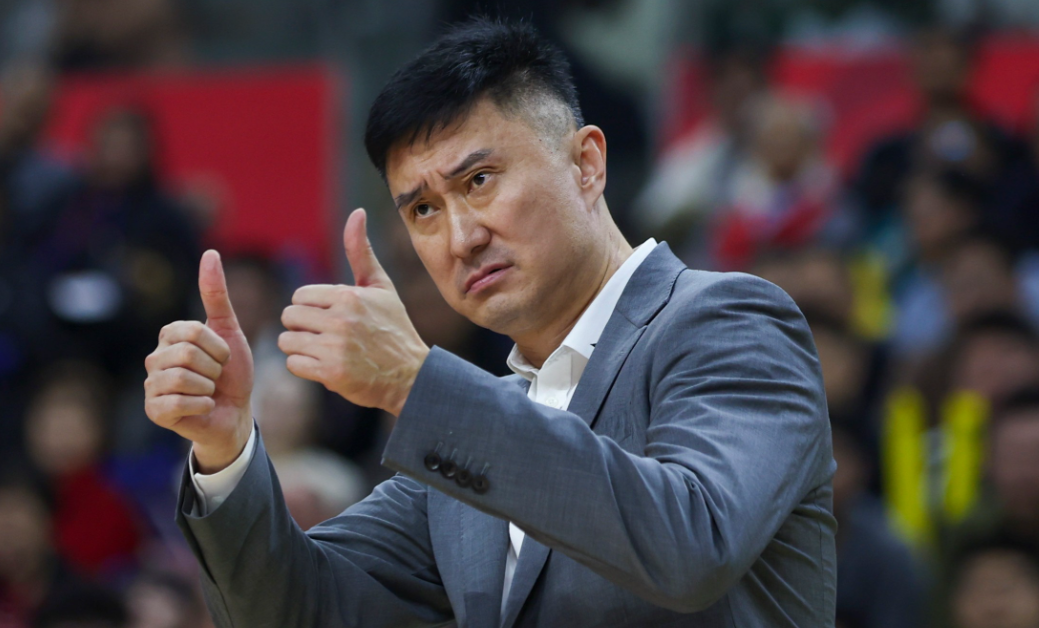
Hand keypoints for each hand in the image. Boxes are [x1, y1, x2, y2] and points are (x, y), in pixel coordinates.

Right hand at [144, 250, 253, 472]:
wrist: (235, 412)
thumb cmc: (232, 372)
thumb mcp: (229, 329)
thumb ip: (216, 294)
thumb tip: (210, 253)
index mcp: (170, 335)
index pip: (193, 332)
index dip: (218, 347)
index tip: (223, 357)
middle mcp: (155, 358)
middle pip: (187, 355)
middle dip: (214, 368)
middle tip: (216, 377)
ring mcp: (152, 385)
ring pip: (183, 379)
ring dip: (208, 387)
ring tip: (208, 391)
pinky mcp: (155, 411)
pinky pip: (178, 403)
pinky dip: (201, 405)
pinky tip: (203, 407)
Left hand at [279, 208, 428, 414]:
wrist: (411, 376)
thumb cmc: (394, 328)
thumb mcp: (381, 287)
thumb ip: (361, 252)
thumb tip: (357, 212)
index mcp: (348, 296)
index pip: (299, 296)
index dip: (311, 308)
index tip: (330, 318)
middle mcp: (340, 319)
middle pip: (289, 317)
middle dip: (302, 327)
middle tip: (325, 336)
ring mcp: (335, 347)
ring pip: (286, 341)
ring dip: (301, 348)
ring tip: (325, 351)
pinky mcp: (331, 373)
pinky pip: (293, 365)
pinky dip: (305, 368)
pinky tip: (326, 367)